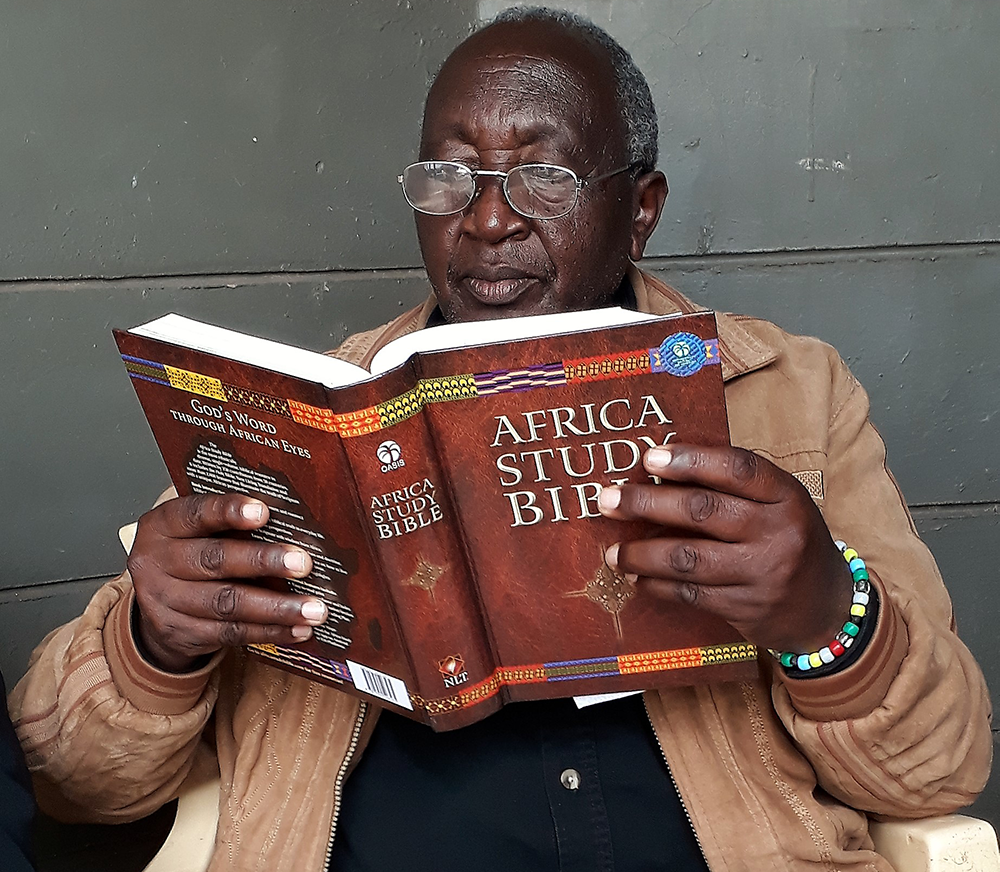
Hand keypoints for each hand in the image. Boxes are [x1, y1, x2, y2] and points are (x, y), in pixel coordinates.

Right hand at [127, 494, 327, 672]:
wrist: (154, 598)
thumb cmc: (191, 549)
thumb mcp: (197, 528)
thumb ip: (231, 522)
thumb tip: (291, 523)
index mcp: (163, 525)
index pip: (195, 513)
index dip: (229, 512)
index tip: (263, 512)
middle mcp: (157, 563)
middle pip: (214, 561)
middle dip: (263, 561)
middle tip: (303, 563)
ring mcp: (166, 602)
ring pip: (226, 604)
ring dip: (276, 608)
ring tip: (313, 608)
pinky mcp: (181, 634)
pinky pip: (231, 634)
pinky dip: (269, 632)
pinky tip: (298, 629)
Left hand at [597, 444, 852, 653]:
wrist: (828, 608)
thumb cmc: (788, 540)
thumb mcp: (778, 504)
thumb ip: (732, 487)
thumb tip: (660, 471)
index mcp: (786, 496)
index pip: (738, 469)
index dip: (691, 460)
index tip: (650, 457)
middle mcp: (778, 532)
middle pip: (701, 511)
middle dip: (646, 503)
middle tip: (608, 500)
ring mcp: (763, 574)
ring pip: (688, 559)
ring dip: (642, 554)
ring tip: (613, 552)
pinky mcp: (748, 609)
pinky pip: (691, 594)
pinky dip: (657, 585)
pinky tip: (637, 577)